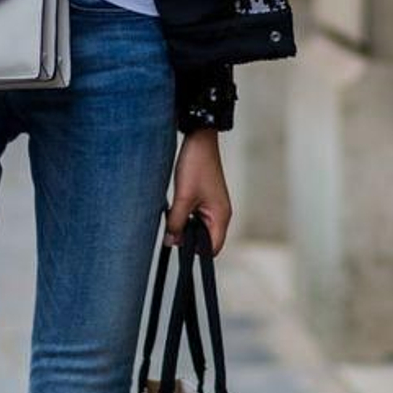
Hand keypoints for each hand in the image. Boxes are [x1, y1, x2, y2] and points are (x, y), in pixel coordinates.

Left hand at [166, 127, 230, 255]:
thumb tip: (170, 242)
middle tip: (172, 229)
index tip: (178, 245)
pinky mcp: (205, 199)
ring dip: (184, 226)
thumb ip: (177, 223)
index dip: (196, 252)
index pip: (213, 248)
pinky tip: (174, 209)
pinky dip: (184, 216)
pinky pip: (195, 216)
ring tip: (173, 216)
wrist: (198, 140)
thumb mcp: (183, 198)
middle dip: (188, 238)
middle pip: (205, 240)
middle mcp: (220, 214)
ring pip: (198, 228)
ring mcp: (213, 207)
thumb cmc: (196, 165)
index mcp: (221, 216)